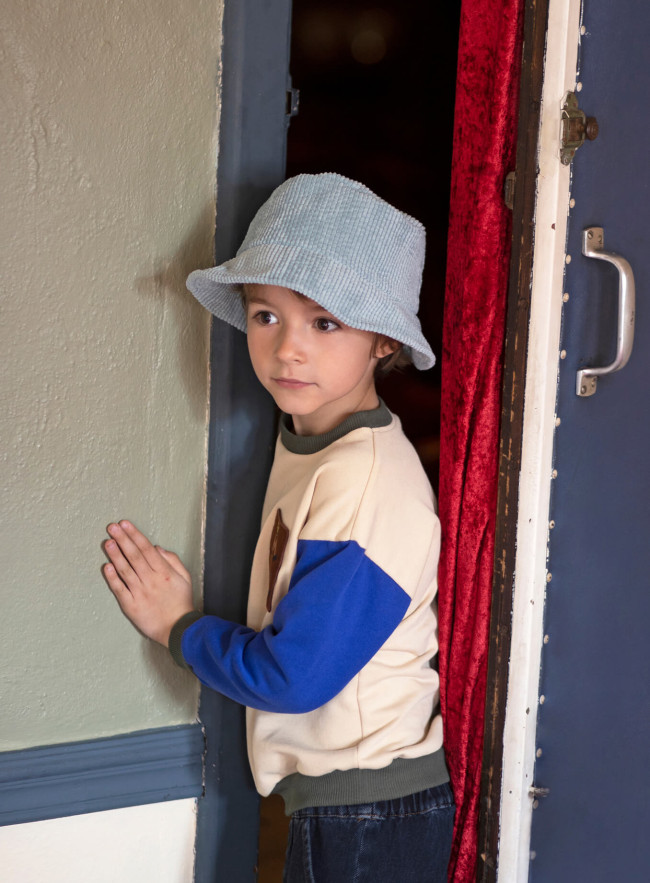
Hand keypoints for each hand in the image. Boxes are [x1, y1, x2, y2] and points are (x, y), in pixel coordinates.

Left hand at [102, 520, 194, 646]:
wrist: (178, 629)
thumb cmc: (181, 602)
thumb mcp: (185, 578)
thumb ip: (172, 560)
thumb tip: (156, 547)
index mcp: (164, 572)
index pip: (146, 549)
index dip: (135, 535)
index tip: (125, 524)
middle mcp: (151, 580)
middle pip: (134, 556)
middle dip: (123, 539)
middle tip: (112, 527)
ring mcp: (140, 593)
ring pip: (125, 570)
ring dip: (115, 555)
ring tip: (107, 542)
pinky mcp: (131, 606)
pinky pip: (120, 589)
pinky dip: (113, 578)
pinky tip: (107, 567)